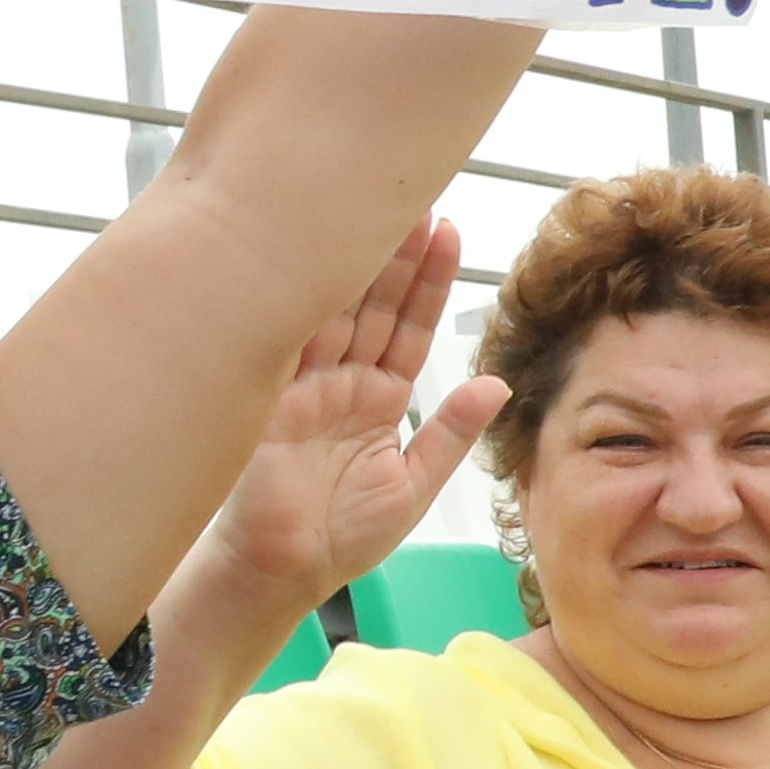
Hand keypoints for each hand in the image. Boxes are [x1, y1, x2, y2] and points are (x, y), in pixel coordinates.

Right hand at [204, 217, 505, 614]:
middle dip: (396, 253)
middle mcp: (343, 382)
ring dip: (359, 263)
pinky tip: (321, 256)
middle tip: (414, 196)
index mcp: (380, 399)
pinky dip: (308, 297)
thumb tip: (496, 385)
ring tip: (381, 210)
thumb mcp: (414, 485)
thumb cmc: (341, 538)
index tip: (449, 231)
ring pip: (339, 310)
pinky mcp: (273, 396)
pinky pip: (294, 338)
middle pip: (375, 304)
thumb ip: (451, 433)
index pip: (411, 326)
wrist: (283, 572)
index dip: (430, 280)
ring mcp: (306, 384)